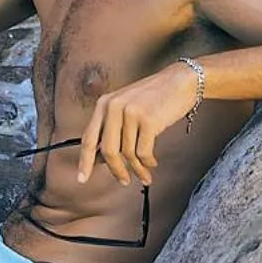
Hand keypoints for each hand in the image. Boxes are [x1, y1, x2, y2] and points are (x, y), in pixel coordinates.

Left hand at [77, 62, 201, 187]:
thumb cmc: (154, 98)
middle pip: (107, 150)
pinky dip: (148, 162)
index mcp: (104, 104)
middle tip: (123, 181)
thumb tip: (102, 158)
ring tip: (145, 176)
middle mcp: (113, 107)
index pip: (88, 138)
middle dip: (116, 170)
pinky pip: (143, 152)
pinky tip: (153, 163)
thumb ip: (112, 127)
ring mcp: (130, 113)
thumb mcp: (125, 106)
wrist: (180, 81)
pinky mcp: (148, 120)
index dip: (85, 161)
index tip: (81, 179)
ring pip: (127, 153)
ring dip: (137, 169)